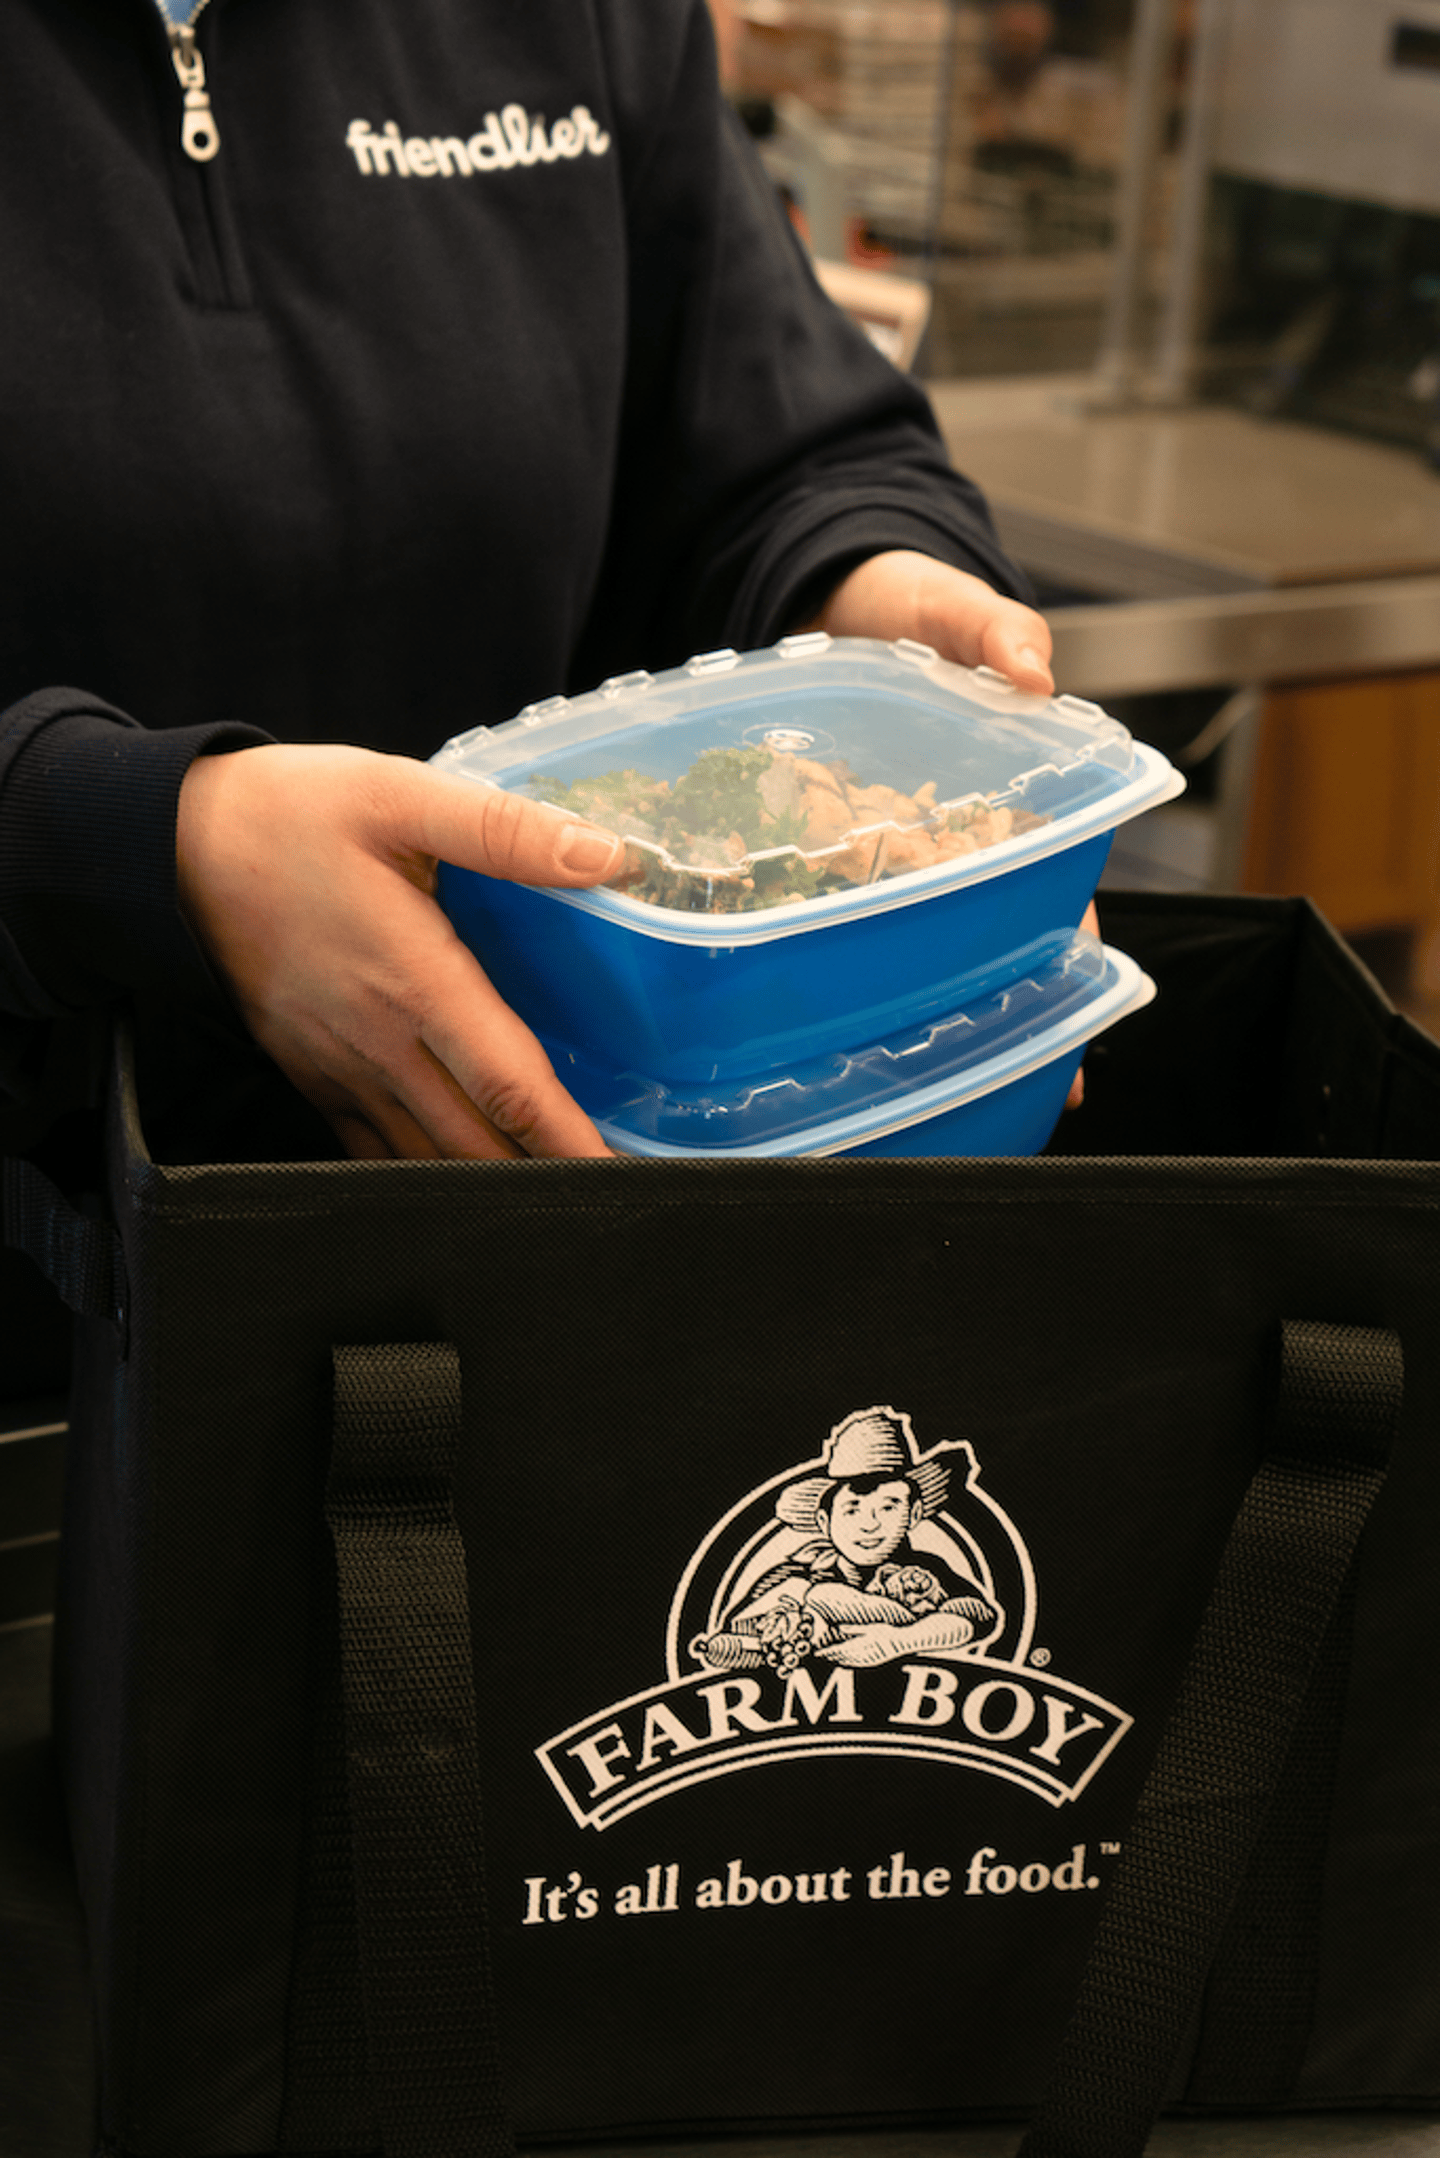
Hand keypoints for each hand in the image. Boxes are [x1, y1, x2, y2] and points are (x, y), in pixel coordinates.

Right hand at [176, 743, 625, 1160]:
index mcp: (415, 981)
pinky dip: (422, 1174)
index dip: (568, 1138)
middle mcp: (379, 1043)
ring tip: (550, 1198)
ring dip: (487, 1185)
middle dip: (543, 1178)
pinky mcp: (309, 1072)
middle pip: (475, 1144)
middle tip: (607, 1196)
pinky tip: (460, 1179)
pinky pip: (372, 1150)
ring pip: (425, 1160)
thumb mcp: (398, 795)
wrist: (168, 844)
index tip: (618, 1175)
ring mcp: (339, 1068)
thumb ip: (505, 830)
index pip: (509, 1085)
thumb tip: (611, 855)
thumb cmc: (287, 813)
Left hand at [814, 551, 1093, 1105]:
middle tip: (976, 1086)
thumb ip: (990, 628)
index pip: (1049, 892)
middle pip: (976, 939)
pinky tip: (798, 1000)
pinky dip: (816, 947)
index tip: (1070, 1040)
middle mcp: (939, 836)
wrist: (824, 586)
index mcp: (997, 796)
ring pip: (896, 937)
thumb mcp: (949, 599)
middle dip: (985, 1013)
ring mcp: (874, 846)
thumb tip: (1034, 674)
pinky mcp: (811, 840)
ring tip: (887, 1072)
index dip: (1064, 964)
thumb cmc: (904, 597)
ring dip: (900, 1000)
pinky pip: (817, 902)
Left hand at [815, 1624, 904, 1668]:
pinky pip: (856, 1665)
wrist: (904, 1643)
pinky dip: (847, 1664)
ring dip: (837, 1661)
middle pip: (841, 1658)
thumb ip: (854, 1629)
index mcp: (861, 1646)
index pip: (839, 1650)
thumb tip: (839, 1627)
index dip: (827, 1652)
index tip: (817, 1652)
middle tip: (819, 1656)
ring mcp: (868, 1661)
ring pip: (848, 1663)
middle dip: (830, 1657)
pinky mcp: (873, 1663)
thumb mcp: (870, 1627)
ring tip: (829, 1659)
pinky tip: (844, 1663)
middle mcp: (862, 1656)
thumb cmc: (888, 1632)